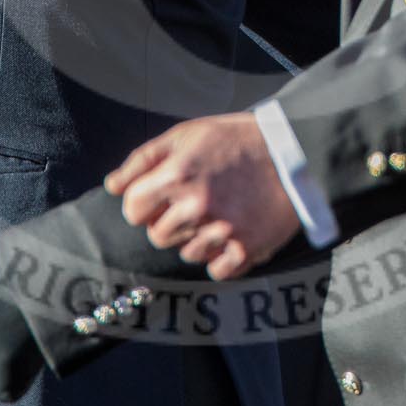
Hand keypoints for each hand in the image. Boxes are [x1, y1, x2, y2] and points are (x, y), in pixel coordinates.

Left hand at [104, 112, 298, 279]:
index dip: (142, 203)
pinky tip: (231, 234)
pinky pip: (215, 270)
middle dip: (167, 222)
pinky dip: (220, 257)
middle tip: (191, 205)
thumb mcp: (186, 135)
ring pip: (186, 254)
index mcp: (176, 175)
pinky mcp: (245, 249)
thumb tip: (111, 186)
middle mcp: (195, 206)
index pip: (133, 209)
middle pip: (157, 235)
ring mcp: (221, 231)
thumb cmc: (236, 140)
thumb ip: (143, 160)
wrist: (294, 153)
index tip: (158, 197)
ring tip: (216, 215)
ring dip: (195, 239)